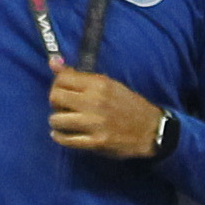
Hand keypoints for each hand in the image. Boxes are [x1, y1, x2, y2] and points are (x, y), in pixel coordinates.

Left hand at [47, 70, 166, 156]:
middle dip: (56, 103)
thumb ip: (80, 76)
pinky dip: (61, 137)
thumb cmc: (129, 106)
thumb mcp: (109, 85)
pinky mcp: (96, 141)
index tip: (65, 91)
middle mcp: (96, 101)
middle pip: (54, 98)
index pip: (62, 79)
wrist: (152, 130)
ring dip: (58, 122)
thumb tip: (53, 62)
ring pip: (56, 120)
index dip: (58, 85)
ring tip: (67, 122)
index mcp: (100, 84)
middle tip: (64, 107)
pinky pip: (65, 139)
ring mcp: (95, 122)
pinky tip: (66, 134)